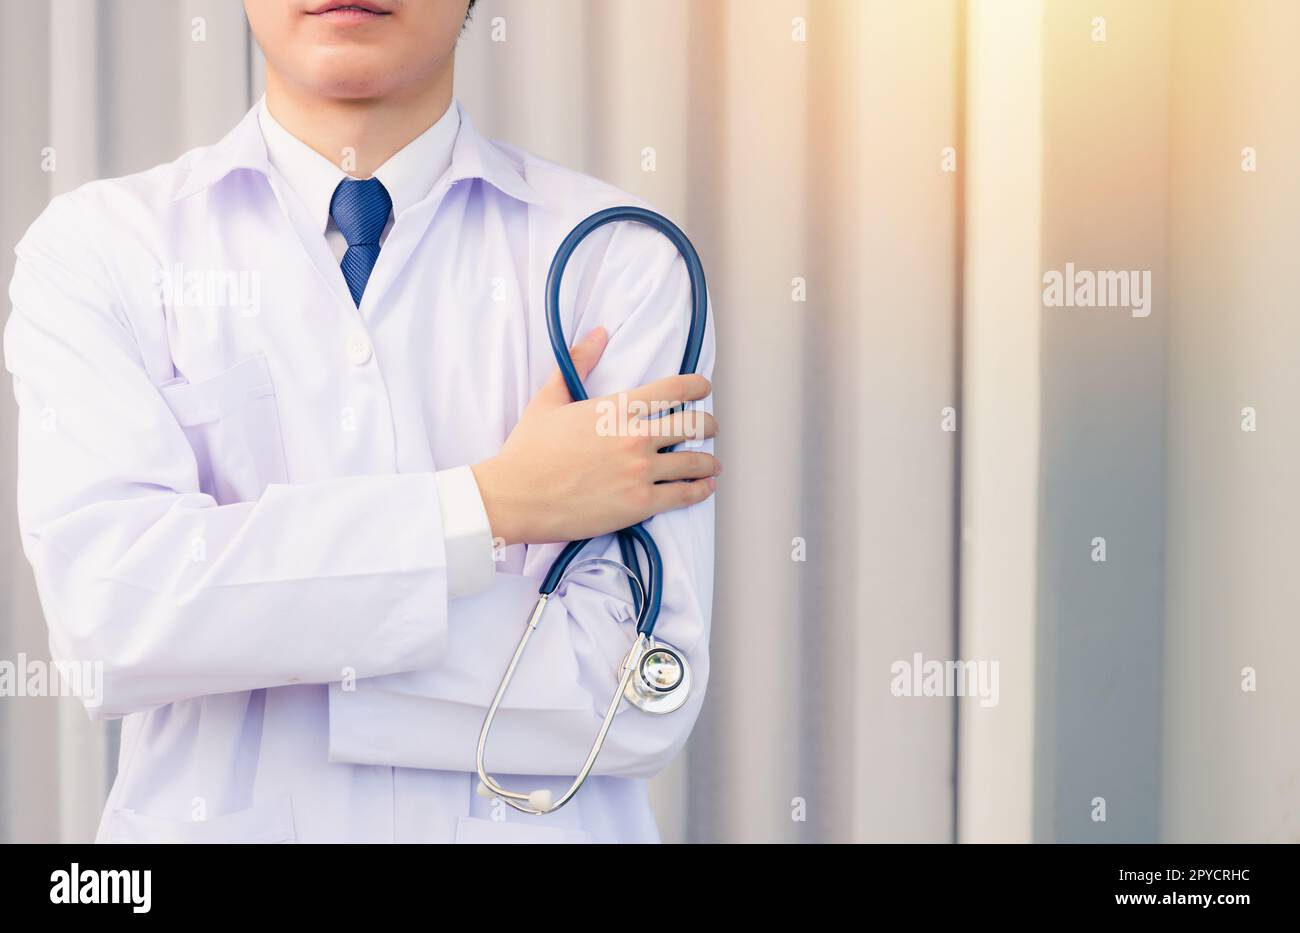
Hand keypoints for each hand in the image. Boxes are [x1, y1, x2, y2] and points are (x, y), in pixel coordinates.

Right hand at [472, 327, 719, 545]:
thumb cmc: (529, 450)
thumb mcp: (550, 398)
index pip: (674, 389)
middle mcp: (635, 437)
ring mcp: (640, 472)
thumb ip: (579, 363)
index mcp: (617, 408)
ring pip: (694, 462)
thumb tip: (597, 333)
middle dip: (708, 424)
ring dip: (708, 462)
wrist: (516, 496)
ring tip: (711, 464)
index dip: (697, 386)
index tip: (703, 388)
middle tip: (710, 428)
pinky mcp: (639, 504)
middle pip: (694, 424)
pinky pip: (683, 495)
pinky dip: (698, 490)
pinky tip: (703, 488)